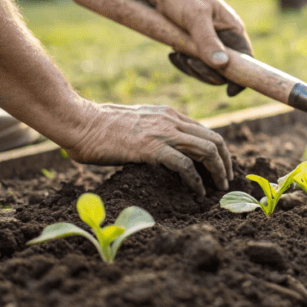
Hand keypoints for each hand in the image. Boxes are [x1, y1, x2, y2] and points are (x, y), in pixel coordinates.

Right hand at [64, 102, 232, 195]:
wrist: (80, 122)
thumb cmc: (100, 128)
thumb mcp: (136, 124)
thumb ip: (153, 132)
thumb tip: (162, 152)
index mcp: (168, 114)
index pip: (205, 131)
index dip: (218, 151)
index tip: (221, 167)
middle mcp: (171, 120)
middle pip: (214, 139)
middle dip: (226, 161)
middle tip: (227, 181)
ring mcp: (163, 132)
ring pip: (207, 149)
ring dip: (218, 171)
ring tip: (219, 188)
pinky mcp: (152, 147)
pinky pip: (185, 165)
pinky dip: (196, 180)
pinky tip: (197, 192)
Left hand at [158, 0, 253, 71]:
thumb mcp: (196, 17)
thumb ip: (208, 41)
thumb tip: (222, 65)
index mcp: (232, 30)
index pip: (246, 60)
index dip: (242, 77)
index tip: (230, 91)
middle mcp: (224, 39)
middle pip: (224, 70)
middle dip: (206, 71)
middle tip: (189, 60)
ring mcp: (209, 43)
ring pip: (207, 70)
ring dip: (192, 67)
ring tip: (178, 52)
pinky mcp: (194, 46)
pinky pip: (193, 65)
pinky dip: (183, 64)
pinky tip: (173, 53)